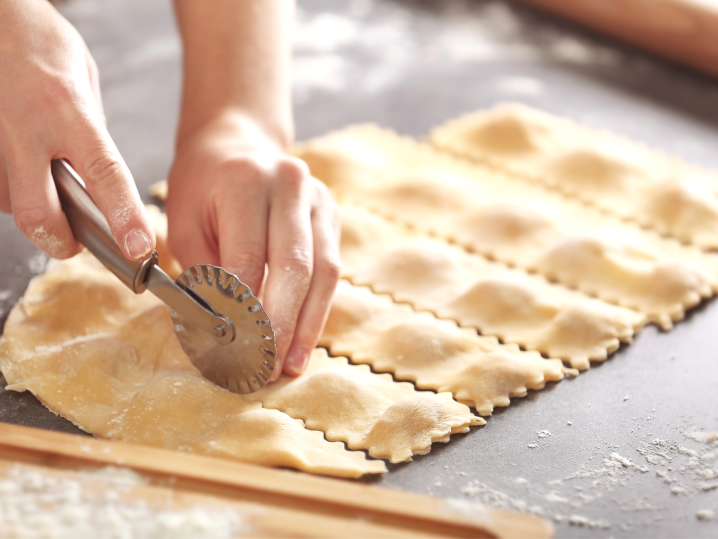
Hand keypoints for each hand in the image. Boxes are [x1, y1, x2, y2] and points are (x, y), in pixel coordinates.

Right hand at [0, 0, 154, 259]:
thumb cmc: (38, 42)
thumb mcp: (84, 80)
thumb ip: (92, 132)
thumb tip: (100, 178)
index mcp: (68, 111)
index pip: (104, 176)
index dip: (124, 218)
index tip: (138, 248)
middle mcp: (26, 128)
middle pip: (40, 213)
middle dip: (61, 240)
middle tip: (75, 243)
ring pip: (12, 204)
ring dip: (34, 207)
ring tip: (44, 178)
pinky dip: (11, 189)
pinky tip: (22, 166)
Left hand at [166, 113, 339, 379]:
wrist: (236, 142)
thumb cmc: (201, 185)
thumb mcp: (183, 221)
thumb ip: (203, 272)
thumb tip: (221, 330)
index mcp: (244, 181)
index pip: (249, 258)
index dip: (243, 310)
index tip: (233, 350)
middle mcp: (289, 184)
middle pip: (295, 267)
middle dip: (280, 324)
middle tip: (267, 367)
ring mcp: (318, 198)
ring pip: (323, 271)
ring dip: (307, 322)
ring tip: (291, 363)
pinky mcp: (331, 214)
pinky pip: (331, 266)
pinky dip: (318, 305)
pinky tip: (304, 335)